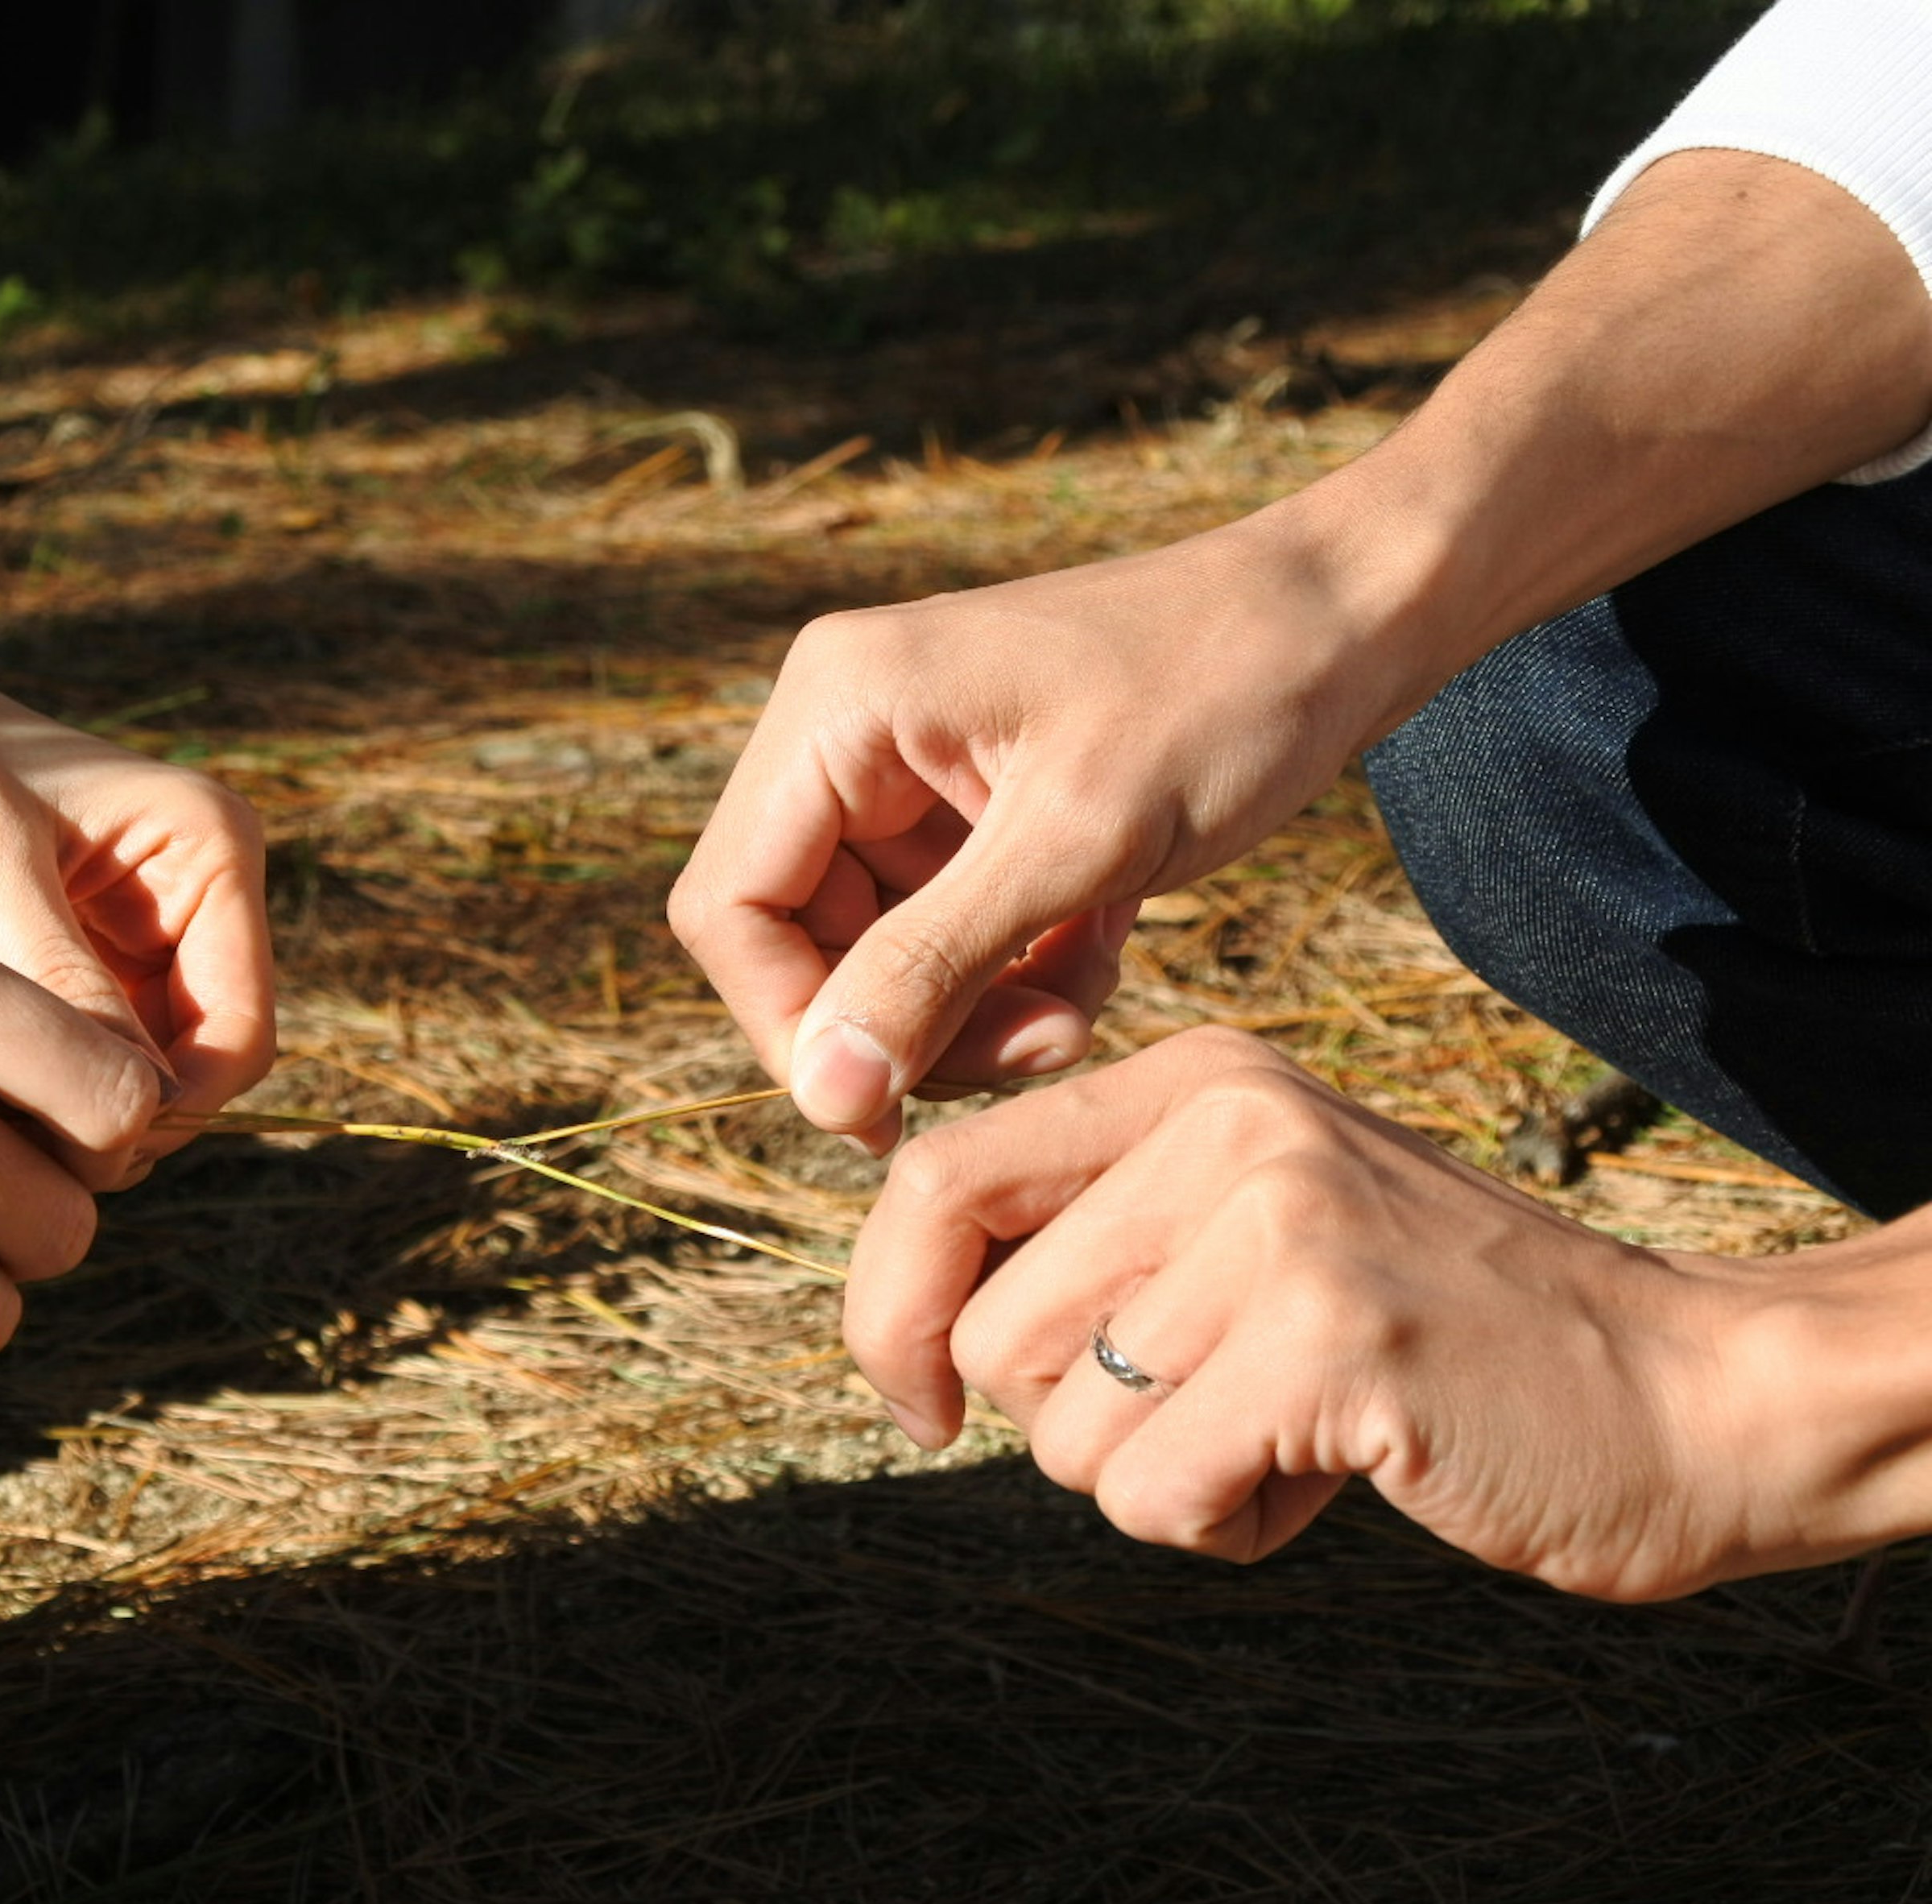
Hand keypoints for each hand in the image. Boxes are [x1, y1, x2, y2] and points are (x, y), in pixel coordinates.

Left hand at [0, 566, 273, 1175]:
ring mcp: (116, 951)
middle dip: (112, 1121)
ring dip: (60, 1123)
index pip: (238, 1034)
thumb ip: (60, 975)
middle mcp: (179, 906)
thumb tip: (133, 1107)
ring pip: (126, 1092)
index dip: (170, 1105)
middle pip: (192, 1079)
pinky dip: (19, 1106)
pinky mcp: (49, 983)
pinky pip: (62, 1080)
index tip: (65, 1138)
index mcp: (204, 853)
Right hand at [668, 511, 1423, 1147]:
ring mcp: (903, 773)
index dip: (792, 1025)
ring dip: (968, 1016)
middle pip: (795, 941)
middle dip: (902, 1024)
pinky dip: (1010, 980)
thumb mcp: (1078, 844)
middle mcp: (843, 732)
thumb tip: (820, 1096)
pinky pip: (941, 940)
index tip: (890, 1107)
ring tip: (1078, 1012)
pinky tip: (1096, 959)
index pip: (730, 907)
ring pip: (872, 958)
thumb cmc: (1224, 693)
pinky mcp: (966, 811)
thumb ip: (932, 969)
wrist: (1349, 619)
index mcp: (835, 705)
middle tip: (1030, 1052)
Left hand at [847, 1027, 1793, 1601]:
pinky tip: (1333, 1473)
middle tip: (1212, 1414)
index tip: (920, 1406)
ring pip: (1063, 1432)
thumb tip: (905, 1332)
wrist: (1686, 1393)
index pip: (931, 1180)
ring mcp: (1281, 1223)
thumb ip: (1097, 1241)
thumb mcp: (1256, 1229)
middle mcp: (1225, 1125)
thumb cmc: (1434, 1340)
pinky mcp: (1328, 1339)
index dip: (887, 1314)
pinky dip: (1226, 1526)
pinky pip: (1156, 1495)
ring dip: (1161, 1482)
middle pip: (985, 1333)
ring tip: (1292, 1431)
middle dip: (1069, 1424)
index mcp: (1190, 1081)